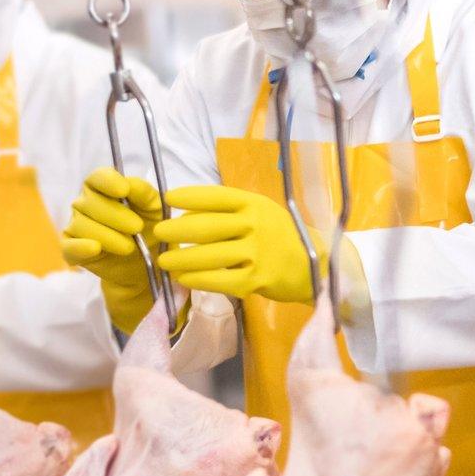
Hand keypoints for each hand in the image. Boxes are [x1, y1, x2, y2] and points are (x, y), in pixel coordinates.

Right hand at [62, 168, 164, 333]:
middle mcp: (85, 203)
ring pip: (82, 225)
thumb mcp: (155, 208)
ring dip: (107, 235)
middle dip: (116, 215)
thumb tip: (129, 185)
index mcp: (103, 187)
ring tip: (129, 247)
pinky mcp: (72, 250)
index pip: (97, 177)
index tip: (124, 191)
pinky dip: (80, 247)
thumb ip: (144, 193)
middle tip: (138, 228)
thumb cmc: (150, 227)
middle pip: (90, 202)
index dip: (108, 182)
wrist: (146, 262)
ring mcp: (76, 226)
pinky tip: (95, 248)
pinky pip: (69, 246)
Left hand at [155, 185, 318, 303]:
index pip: (217, 196)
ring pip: (209, 255)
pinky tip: (183, 279)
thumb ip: (230, 214)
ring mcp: (257, 252)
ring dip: (181, 258)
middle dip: (177, 230)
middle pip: (207, 226)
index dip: (190, 196)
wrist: (315, 266)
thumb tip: (186, 216)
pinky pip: (220, 279)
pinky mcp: (257, 279)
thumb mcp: (261, 215)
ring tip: (164, 261)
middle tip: (159, 234)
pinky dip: (198, 279)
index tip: (168, 198)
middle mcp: (256, 224)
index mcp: (255, 204)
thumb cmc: (280, 237)